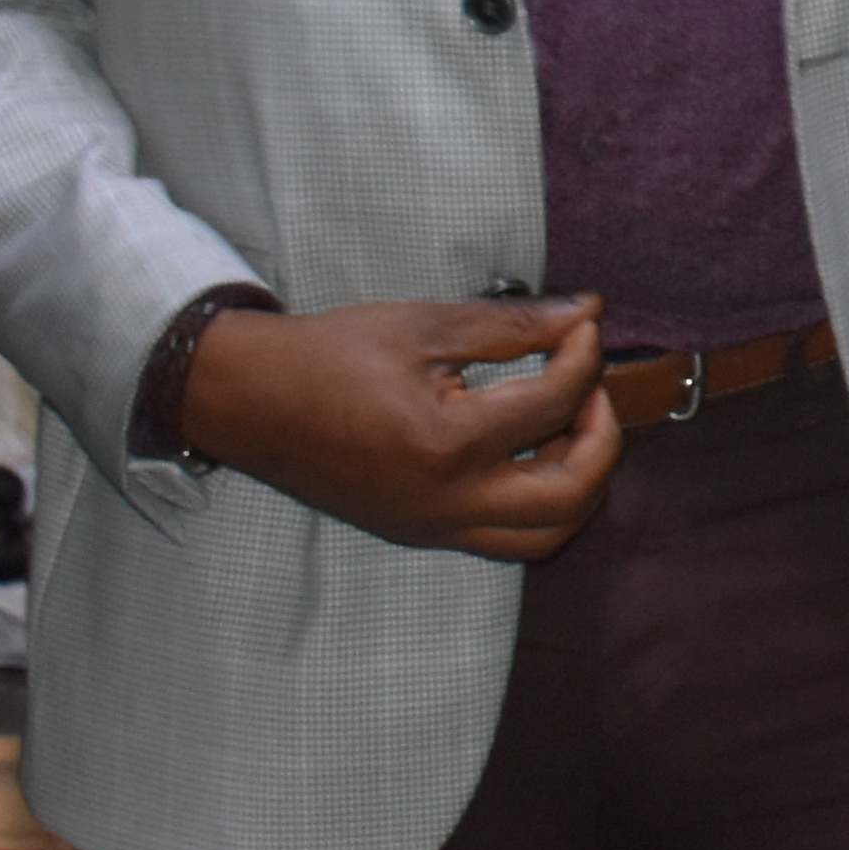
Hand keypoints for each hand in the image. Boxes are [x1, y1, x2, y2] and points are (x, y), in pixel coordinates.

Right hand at [178, 296, 623, 558]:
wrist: (248, 399)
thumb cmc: (328, 355)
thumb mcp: (424, 325)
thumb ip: (514, 323)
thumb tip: (587, 312)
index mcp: (446, 445)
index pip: (553, 405)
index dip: (582, 357)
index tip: (583, 327)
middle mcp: (446, 502)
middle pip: (572, 494)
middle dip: (601, 437)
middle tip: (590, 388)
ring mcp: (433, 527)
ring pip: (545, 534)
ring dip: (576, 481)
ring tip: (565, 423)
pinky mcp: (421, 533)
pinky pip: (503, 537)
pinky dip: (536, 500)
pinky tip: (527, 449)